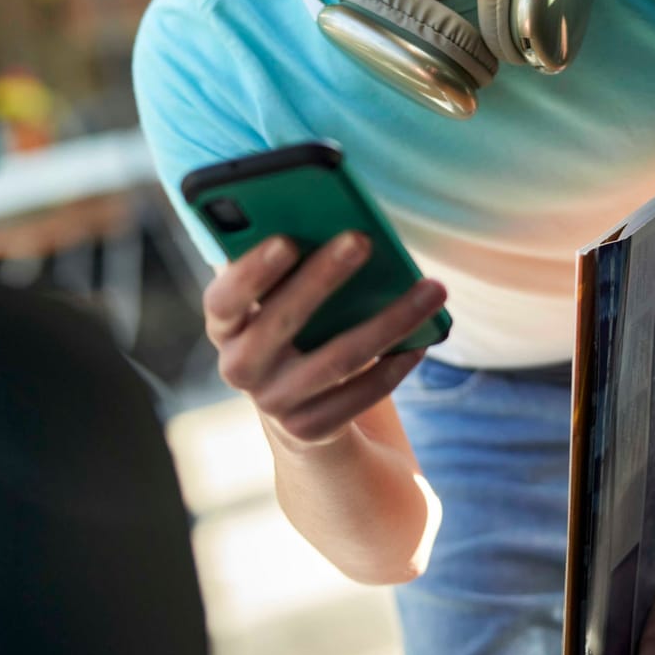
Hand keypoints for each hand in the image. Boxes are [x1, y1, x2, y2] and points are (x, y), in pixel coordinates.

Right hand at [204, 232, 446, 448]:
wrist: (297, 403)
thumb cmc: (294, 324)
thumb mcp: (278, 298)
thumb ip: (290, 266)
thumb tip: (335, 226)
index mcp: (224, 326)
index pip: (223, 299)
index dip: (251, 272)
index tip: (286, 239)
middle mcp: (240, 368)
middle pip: (283, 321)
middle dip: (324, 277)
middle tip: (363, 239)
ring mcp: (275, 403)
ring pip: (339, 358)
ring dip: (390, 320)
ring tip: (431, 289)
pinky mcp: (311, 428)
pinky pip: (362, 394)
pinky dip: (396, 364)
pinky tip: (424, 339)